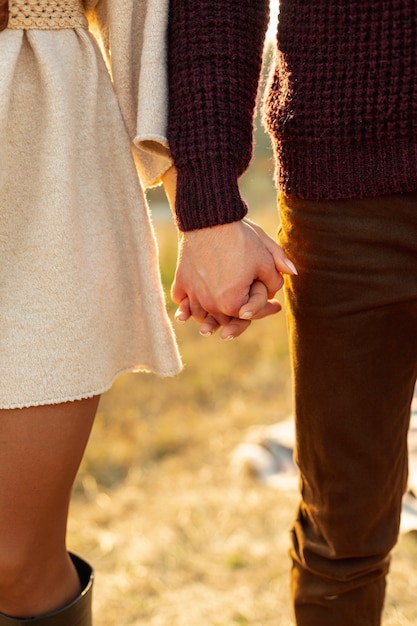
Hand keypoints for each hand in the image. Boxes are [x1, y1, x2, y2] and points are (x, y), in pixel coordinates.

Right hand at [172, 219, 296, 337]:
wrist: (208, 219)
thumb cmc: (240, 238)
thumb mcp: (266, 256)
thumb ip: (278, 272)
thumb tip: (292, 274)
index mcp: (233, 304)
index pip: (252, 315)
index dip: (267, 309)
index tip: (277, 305)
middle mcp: (210, 304)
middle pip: (225, 320)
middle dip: (238, 316)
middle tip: (249, 310)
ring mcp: (193, 293)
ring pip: (200, 314)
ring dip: (210, 316)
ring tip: (218, 311)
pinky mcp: (181, 280)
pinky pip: (181, 300)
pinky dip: (185, 304)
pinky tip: (191, 304)